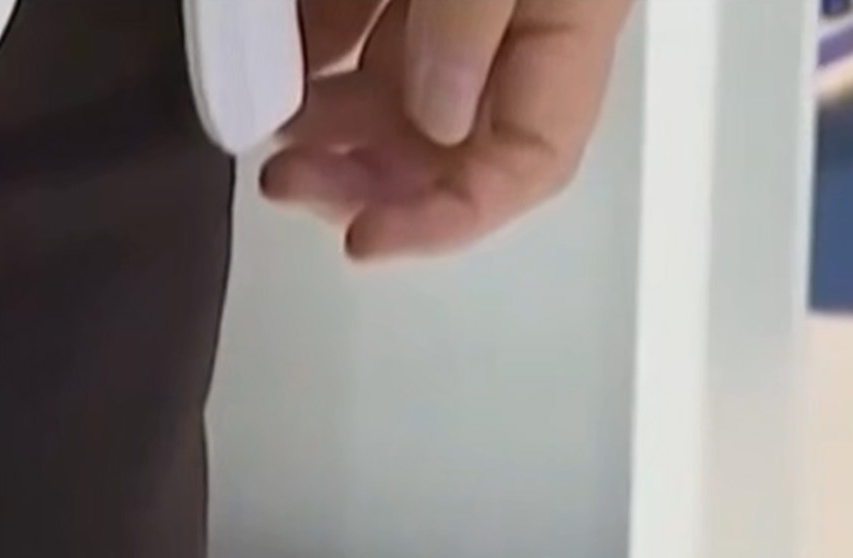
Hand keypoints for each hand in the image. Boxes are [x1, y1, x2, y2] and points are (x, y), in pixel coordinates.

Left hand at [273, 0, 633, 258]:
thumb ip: (471, 20)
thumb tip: (439, 115)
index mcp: (575, 16)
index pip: (531, 160)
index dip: (447, 220)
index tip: (365, 241)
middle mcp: (526, 14)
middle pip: (455, 137)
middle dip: (367, 177)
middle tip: (290, 180)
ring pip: (404, 83)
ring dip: (336, 123)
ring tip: (276, 128)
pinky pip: (374, 19)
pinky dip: (324, 50)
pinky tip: (284, 55)